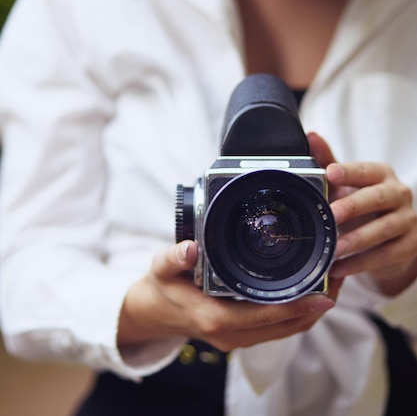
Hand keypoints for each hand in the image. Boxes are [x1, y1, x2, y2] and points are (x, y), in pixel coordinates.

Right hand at [117, 240, 339, 351]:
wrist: (153, 312)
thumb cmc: (161, 288)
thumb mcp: (160, 268)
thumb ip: (173, 257)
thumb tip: (190, 248)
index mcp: (214, 318)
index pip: (265, 316)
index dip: (298, 306)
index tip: (326, 294)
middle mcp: (231, 333)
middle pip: (285, 326)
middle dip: (315, 308)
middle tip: (339, 280)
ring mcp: (237, 337)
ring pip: (285, 330)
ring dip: (310, 312)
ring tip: (333, 284)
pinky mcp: (241, 333)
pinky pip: (277, 328)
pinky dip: (297, 315)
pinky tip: (309, 295)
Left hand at [308, 132, 416, 295]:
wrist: (390, 233)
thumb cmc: (362, 200)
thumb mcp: (346, 182)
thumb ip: (329, 160)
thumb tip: (311, 135)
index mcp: (381, 174)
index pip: (365, 170)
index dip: (349, 171)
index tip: (330, 173)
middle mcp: (398, 193)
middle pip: (377, 198)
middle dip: (353, 206)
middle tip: (332, 214)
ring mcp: (408, 219)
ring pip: (384, 229)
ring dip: (358, 240)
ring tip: (335, 248)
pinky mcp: (411, 244)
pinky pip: (387, 255)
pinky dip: (363, 262)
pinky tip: (342, 268)